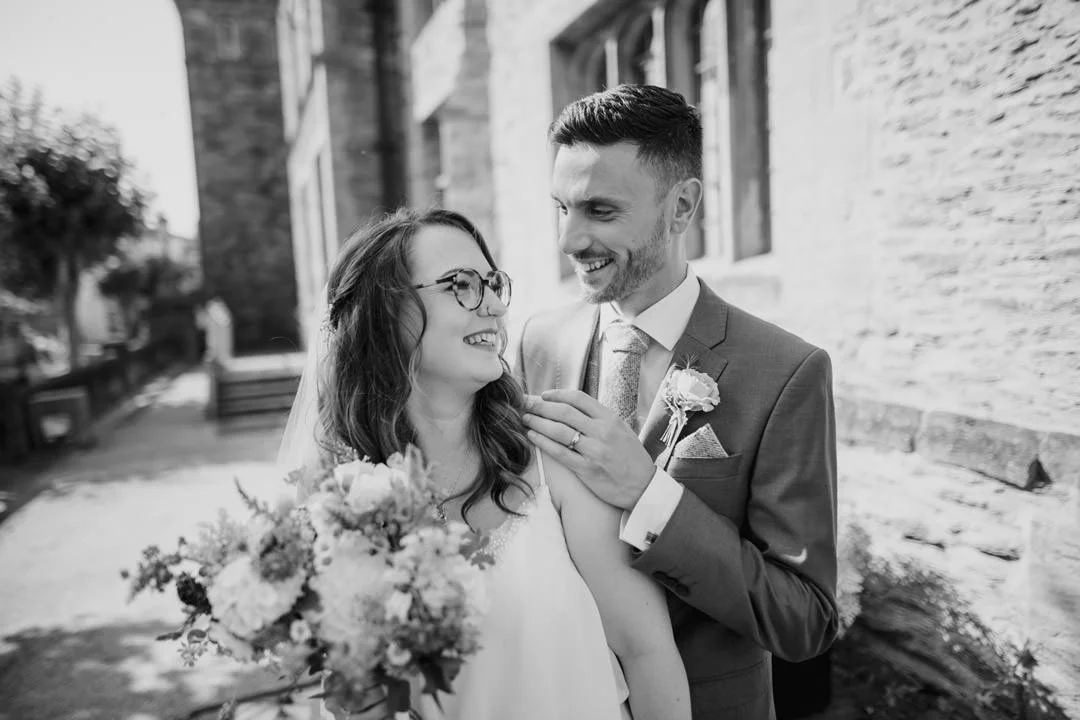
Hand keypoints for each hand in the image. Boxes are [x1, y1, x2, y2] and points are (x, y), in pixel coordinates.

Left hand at [523, 389, 654, 509]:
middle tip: (524, 403)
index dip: (558, 394)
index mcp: (610, 419)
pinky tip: (532, 435)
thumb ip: (599, 419)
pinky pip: (560, 452)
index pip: (579, 398)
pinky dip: (543, 442)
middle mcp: (602, 432)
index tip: (544, 395)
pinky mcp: (587, 469)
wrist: (643, 488)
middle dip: (540, 406)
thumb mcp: (621, 430)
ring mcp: (594, 451)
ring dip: (538, 422)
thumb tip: (572, 408)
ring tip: (524, 418)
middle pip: (565, 412)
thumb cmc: (631, 458)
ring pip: (559, 430)